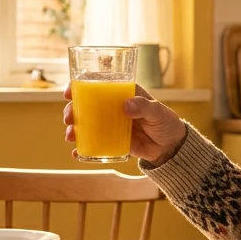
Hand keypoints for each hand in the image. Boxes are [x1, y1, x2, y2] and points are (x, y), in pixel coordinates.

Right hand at [63, 84, 187, 164]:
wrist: (171, 147)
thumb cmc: (166, 123)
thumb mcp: (157, 111)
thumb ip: (143, 107)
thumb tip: (126, 105)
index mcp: (123, 94)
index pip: (98, 86)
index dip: (81, 87)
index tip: (70, 92)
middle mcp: (113, 108)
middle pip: (86, 106)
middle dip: (72, 111)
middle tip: (69, 118)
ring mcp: (111, 126)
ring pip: (86, 125)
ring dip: (74, 129)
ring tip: (70, 136)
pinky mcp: (112, 142)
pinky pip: (94, 144)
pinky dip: (84, 149)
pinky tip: (77, 153)